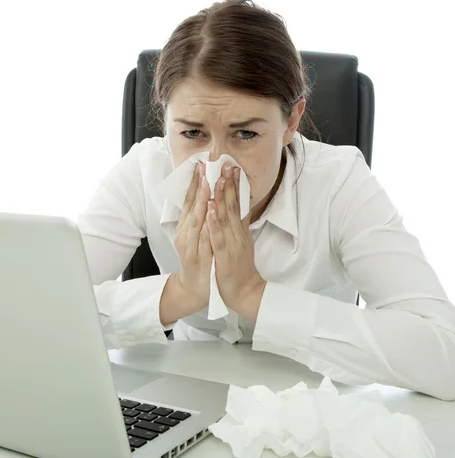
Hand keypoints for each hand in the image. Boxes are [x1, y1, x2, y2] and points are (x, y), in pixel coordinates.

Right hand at [174, 162, 213, 308]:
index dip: (196, 182)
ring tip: (208, 182)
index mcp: (187, 227)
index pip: (191, 200)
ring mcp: (190, 245)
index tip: (202, 164)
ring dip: (202, 200)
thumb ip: (203, 218)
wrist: (196, 289)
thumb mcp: (201, 236)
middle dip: (199, 185)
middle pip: (192, 206)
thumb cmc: (202, 261)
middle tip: (204, 166)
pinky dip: (206, 225)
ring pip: (196, 219)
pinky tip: (210, 212)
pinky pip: (203, 239)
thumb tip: (210, 197)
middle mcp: (186, 234)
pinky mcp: (197, 257)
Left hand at [206, 163, 265, 319]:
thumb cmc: (240, 267)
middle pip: (234, 206)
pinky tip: (210, 209)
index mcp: (241, 230)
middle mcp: (238, 234)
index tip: (232, 167)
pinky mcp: (225, 256)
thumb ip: (240, 224)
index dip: (236, 185)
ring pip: (227, 217)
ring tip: (218, 180)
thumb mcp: (243, 242)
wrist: (246, 293)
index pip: (239, 204)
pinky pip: (218, 237)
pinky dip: (214, 222)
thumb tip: (240, 205)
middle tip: (226, 164)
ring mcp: (232, 244)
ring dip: (222, 198)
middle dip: (229, 184)